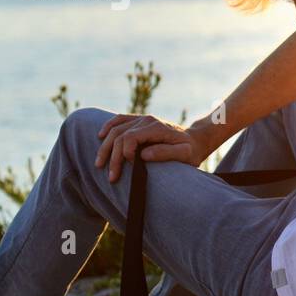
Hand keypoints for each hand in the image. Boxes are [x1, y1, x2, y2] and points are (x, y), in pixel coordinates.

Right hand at [94, 114, 213, 182]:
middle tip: (111, 177)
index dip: (124, 154)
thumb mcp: (185, 154)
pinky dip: (108, 127)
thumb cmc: (191, 150)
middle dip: (113, 157)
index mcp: (156, 127)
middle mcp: (147, 120)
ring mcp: (142, 119)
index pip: (130, 138)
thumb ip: (166, 153)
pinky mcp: (139, 121)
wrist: (196, 139)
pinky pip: (119, 120)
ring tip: (99, 164)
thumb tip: (142, 155)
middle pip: (120, 135)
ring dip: (105, 147)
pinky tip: (100, 137)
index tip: (129, 169)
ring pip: (115, 129)